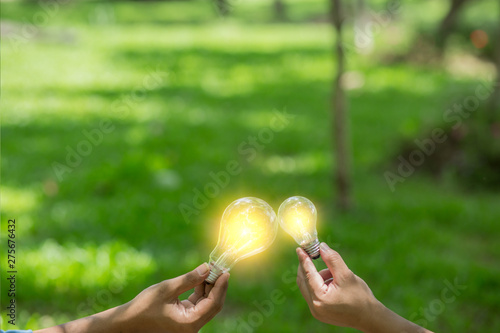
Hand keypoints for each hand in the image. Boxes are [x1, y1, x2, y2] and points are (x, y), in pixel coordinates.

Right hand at [122, 263, 228, 332]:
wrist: (127, 322)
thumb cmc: (144, 306)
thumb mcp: (167, 289)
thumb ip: (189, 279)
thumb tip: (207, 268)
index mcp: (189, 323)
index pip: (213, 304)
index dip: (221, 286)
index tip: (225, 271)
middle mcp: (192, 327)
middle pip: (212, 305)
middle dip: (216, 285)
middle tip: (219, 267)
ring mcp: (188, 324)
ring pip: (206, 304)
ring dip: (209, 287)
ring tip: (210, 269)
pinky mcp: (184, 320)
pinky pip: (198, 305)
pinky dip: (200, 291)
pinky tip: (200, 278)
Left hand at [296, 243, 431, 332]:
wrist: (369, 317)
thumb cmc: (360, 296)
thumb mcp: (346, 274)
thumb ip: (332, 259)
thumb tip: (321, 246)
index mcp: (319, 298)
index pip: (307, 274)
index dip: (303, 259)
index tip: (300, 249)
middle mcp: (314, 306)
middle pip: (303, 281)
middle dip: (307, 267)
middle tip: (311, 254)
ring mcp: (316, 311)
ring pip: (308, 287)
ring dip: (316, 276)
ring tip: (334, 273)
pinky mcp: (320, 312)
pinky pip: (313, 294)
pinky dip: (319, 284)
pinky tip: (333, 281)